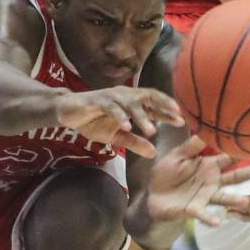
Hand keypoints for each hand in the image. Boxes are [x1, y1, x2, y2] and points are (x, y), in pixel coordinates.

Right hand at [56, 87, 182, 158]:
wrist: (68, 112)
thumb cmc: (94, 121)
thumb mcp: (117, 136)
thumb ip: (135, 143)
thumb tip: (153, 153)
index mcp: (131, 103)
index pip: (154, 105)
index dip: (168, 112)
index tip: (182, 121)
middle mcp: (125, 96)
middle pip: (148, 96)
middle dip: (163, 104)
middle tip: (176, 116)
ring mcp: (111, 97)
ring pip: (131, 103)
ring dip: (142, 117)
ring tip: (152, 131)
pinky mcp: (97, 101)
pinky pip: (111, 107)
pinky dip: (120, 116)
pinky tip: (127, 127)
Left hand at [147, 136, 249, 225]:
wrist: (153, 196)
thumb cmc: (166, 174)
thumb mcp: (177, 156)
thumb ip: (191, 146)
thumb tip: (205, 129)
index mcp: (208, 166)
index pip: (227, 157)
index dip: (238, 152)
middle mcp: (212, 181)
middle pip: (233, 177)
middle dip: (247, 174)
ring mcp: (205, 196)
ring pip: (223, 197)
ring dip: (234, 200)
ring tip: (246, 202)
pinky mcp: (194, 209)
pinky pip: (204, 214)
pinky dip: (210, 218)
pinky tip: (218, 221)